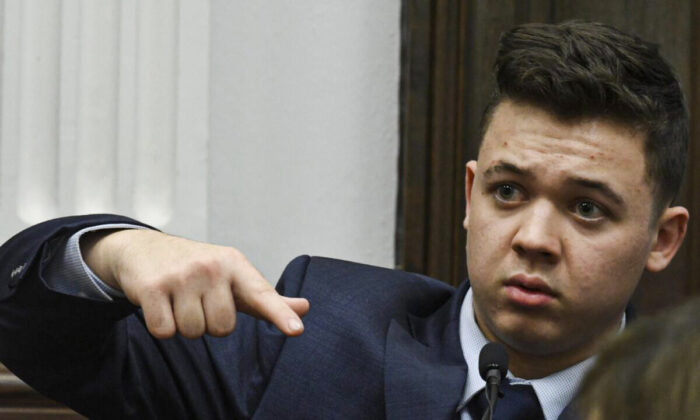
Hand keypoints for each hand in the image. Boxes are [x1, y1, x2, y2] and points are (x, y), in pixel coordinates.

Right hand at [80, 229, 308, 338]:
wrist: (143, 249)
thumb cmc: (198, 270)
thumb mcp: (234, 277)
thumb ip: (266, 298)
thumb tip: (305, 308)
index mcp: (235, 264)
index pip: (262, 294)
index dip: (280, 314)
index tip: (296, 330)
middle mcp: (211, 267)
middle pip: (222, 328)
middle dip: (209, 323)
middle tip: (197, 300)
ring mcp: (181, 276)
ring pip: (193, 332)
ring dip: (184, 325)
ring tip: (178, 300)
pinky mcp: (152, 288)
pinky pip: (165, 332)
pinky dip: (162, 326)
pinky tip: (159, 304)